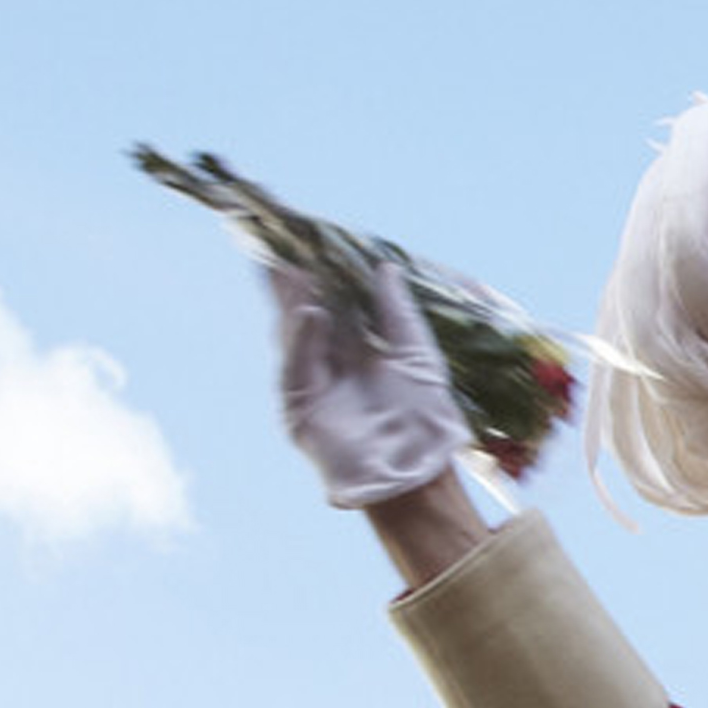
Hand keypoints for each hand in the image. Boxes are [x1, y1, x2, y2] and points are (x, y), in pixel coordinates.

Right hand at [271, 256, 470, 508]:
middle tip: (282, 242)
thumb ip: (395, 311)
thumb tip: (383, 265)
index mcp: (358, 348)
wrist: (418, 467)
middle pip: (304, 314)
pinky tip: (312, 312)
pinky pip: (297, 369)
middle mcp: (330, 363)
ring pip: (295, 336)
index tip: (307, 240)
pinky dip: (302, 340)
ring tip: (294, 268)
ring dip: (293, 301)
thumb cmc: (425, 414)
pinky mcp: (300, 409)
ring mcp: (312, 384)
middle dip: (292, 282)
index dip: (318, 274)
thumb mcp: (415, 351)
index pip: (331, 302)